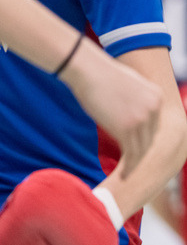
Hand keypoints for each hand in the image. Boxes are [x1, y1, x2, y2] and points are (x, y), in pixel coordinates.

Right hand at [58, 37, 160, 176]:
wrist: (87, 69)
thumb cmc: (99, 74)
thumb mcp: (128, 84)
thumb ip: (138, 99)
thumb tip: (134, 113)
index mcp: (157, 97)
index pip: (155, 126)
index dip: (145, 141)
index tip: (139, 152)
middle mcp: (154, 108)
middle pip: (150, 139)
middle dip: (141, 153)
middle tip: (134, 167)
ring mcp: (142, 119)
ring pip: (142, 149)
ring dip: (135, 163)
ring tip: (128, 175)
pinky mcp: (127, 129)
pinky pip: (131, 153)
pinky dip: (129, 167)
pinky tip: (123, 174)